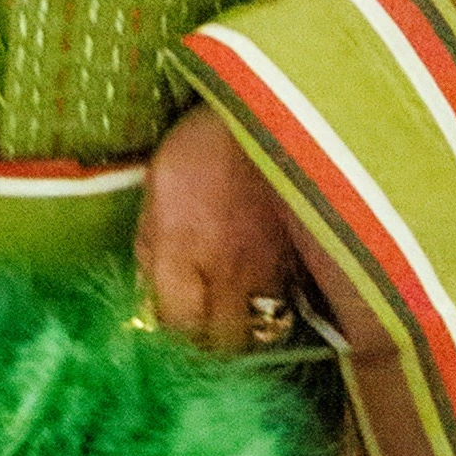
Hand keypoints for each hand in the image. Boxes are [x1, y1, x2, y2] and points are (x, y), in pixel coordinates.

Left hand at [135, 103, 304, 354]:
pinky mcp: (308, 257)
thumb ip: (150, 247)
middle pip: (224, 343)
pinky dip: (279, 309)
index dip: (172, 343)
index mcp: (181, 251)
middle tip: (204, 337)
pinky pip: (291, 303)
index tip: (169, 337)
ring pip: (264, 330)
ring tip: (236, 323)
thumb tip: (148, 297)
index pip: (176, 329)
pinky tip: (268, 298)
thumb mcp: (156, 187)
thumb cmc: (203, 143)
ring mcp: (274, 268)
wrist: (271, 107)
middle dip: (212, 348)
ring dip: (248, 333)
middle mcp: (230, 270)